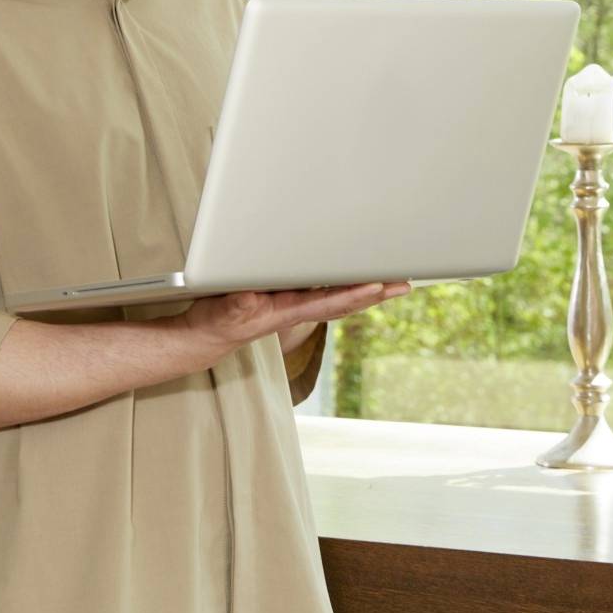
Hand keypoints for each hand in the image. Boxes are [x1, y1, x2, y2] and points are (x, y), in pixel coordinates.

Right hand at [176, 281, 412, 363]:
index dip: (355, 293)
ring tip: (393, 280)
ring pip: (339, 295)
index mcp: (288, 310)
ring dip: (367, 288)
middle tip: (404, 283)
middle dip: (376, 292)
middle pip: (345, 300)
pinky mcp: (289, 297)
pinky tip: (355, 276)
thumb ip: (237, 305)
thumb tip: (249, 298)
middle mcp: (298, 308)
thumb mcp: (223, 310)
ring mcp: (296, 305)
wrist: (207, 336)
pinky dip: (346, 284)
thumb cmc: (217, 322)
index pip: (329, 301)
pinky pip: (326, 289)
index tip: (379, 285)